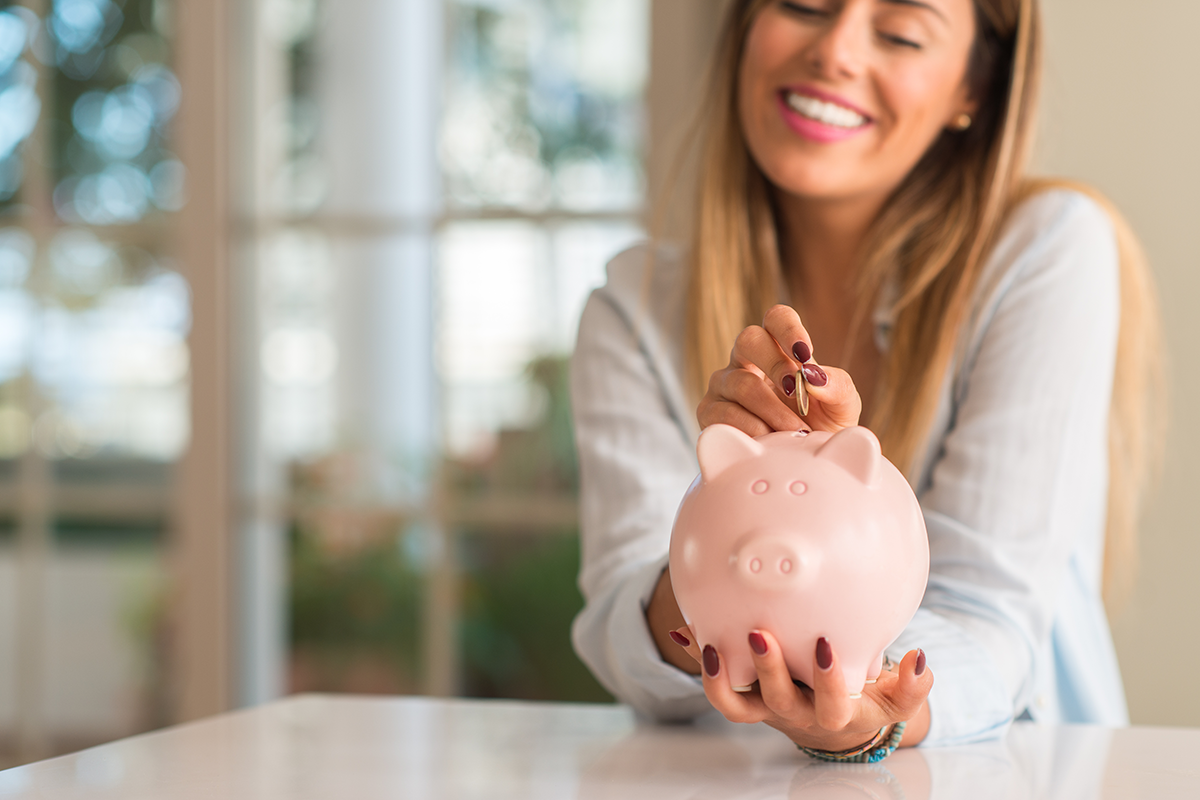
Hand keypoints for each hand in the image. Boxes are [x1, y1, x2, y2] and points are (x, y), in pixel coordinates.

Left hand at [669, 626, 932, 749]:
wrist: (834, 724)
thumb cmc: (865, 699)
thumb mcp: (893, 699)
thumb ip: (912, 685)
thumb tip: (918, 659)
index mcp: (835, 713)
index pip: (832, 704)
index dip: (828, 680)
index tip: (827, 645)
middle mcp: (796, 712)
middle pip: (777, 699)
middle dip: (768, 668)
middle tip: (759, 632)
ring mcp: (765, 706)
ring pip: (735, 704)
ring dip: (719, 677)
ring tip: (709, 642)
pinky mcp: (745, 695)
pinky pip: (717, 681)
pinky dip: (697, 658)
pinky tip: (684, 631)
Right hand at [696, 305, 861, 436]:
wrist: (802, 468)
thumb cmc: (821, 429)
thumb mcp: (842, 408)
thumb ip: (838, 386)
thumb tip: (815, 376)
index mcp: (778, 349)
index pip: (776, 319)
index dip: (788, 329)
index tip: (804, 353)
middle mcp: (745, 361)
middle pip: (749, 339)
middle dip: (775, 365)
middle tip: (797, 392)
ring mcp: (724, 386)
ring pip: (740, 383)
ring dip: (771, 410)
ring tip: (794, 432)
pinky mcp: (709, 414)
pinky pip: (723, 415)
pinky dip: (751, 430)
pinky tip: (769, 442)